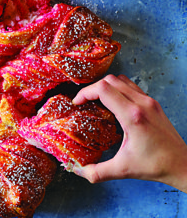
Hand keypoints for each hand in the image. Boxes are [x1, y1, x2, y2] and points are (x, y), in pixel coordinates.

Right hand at [72, 74, 186, 192]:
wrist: (181, 164)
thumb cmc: (155, 165)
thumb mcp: (121, 170)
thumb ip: (96, 172)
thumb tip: (77, 170)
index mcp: (132, 116)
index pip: (103, 89)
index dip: (85, 93)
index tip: (77, 103)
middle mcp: (142, 104)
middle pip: (110, 80)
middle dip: (92, 88)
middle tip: (84, 101)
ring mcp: (149, 101)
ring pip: (121, 80)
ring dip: (106, 86)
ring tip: (96, 100)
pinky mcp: (153, 104)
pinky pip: (131, 87)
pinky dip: (118, 89)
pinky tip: (113, 104)